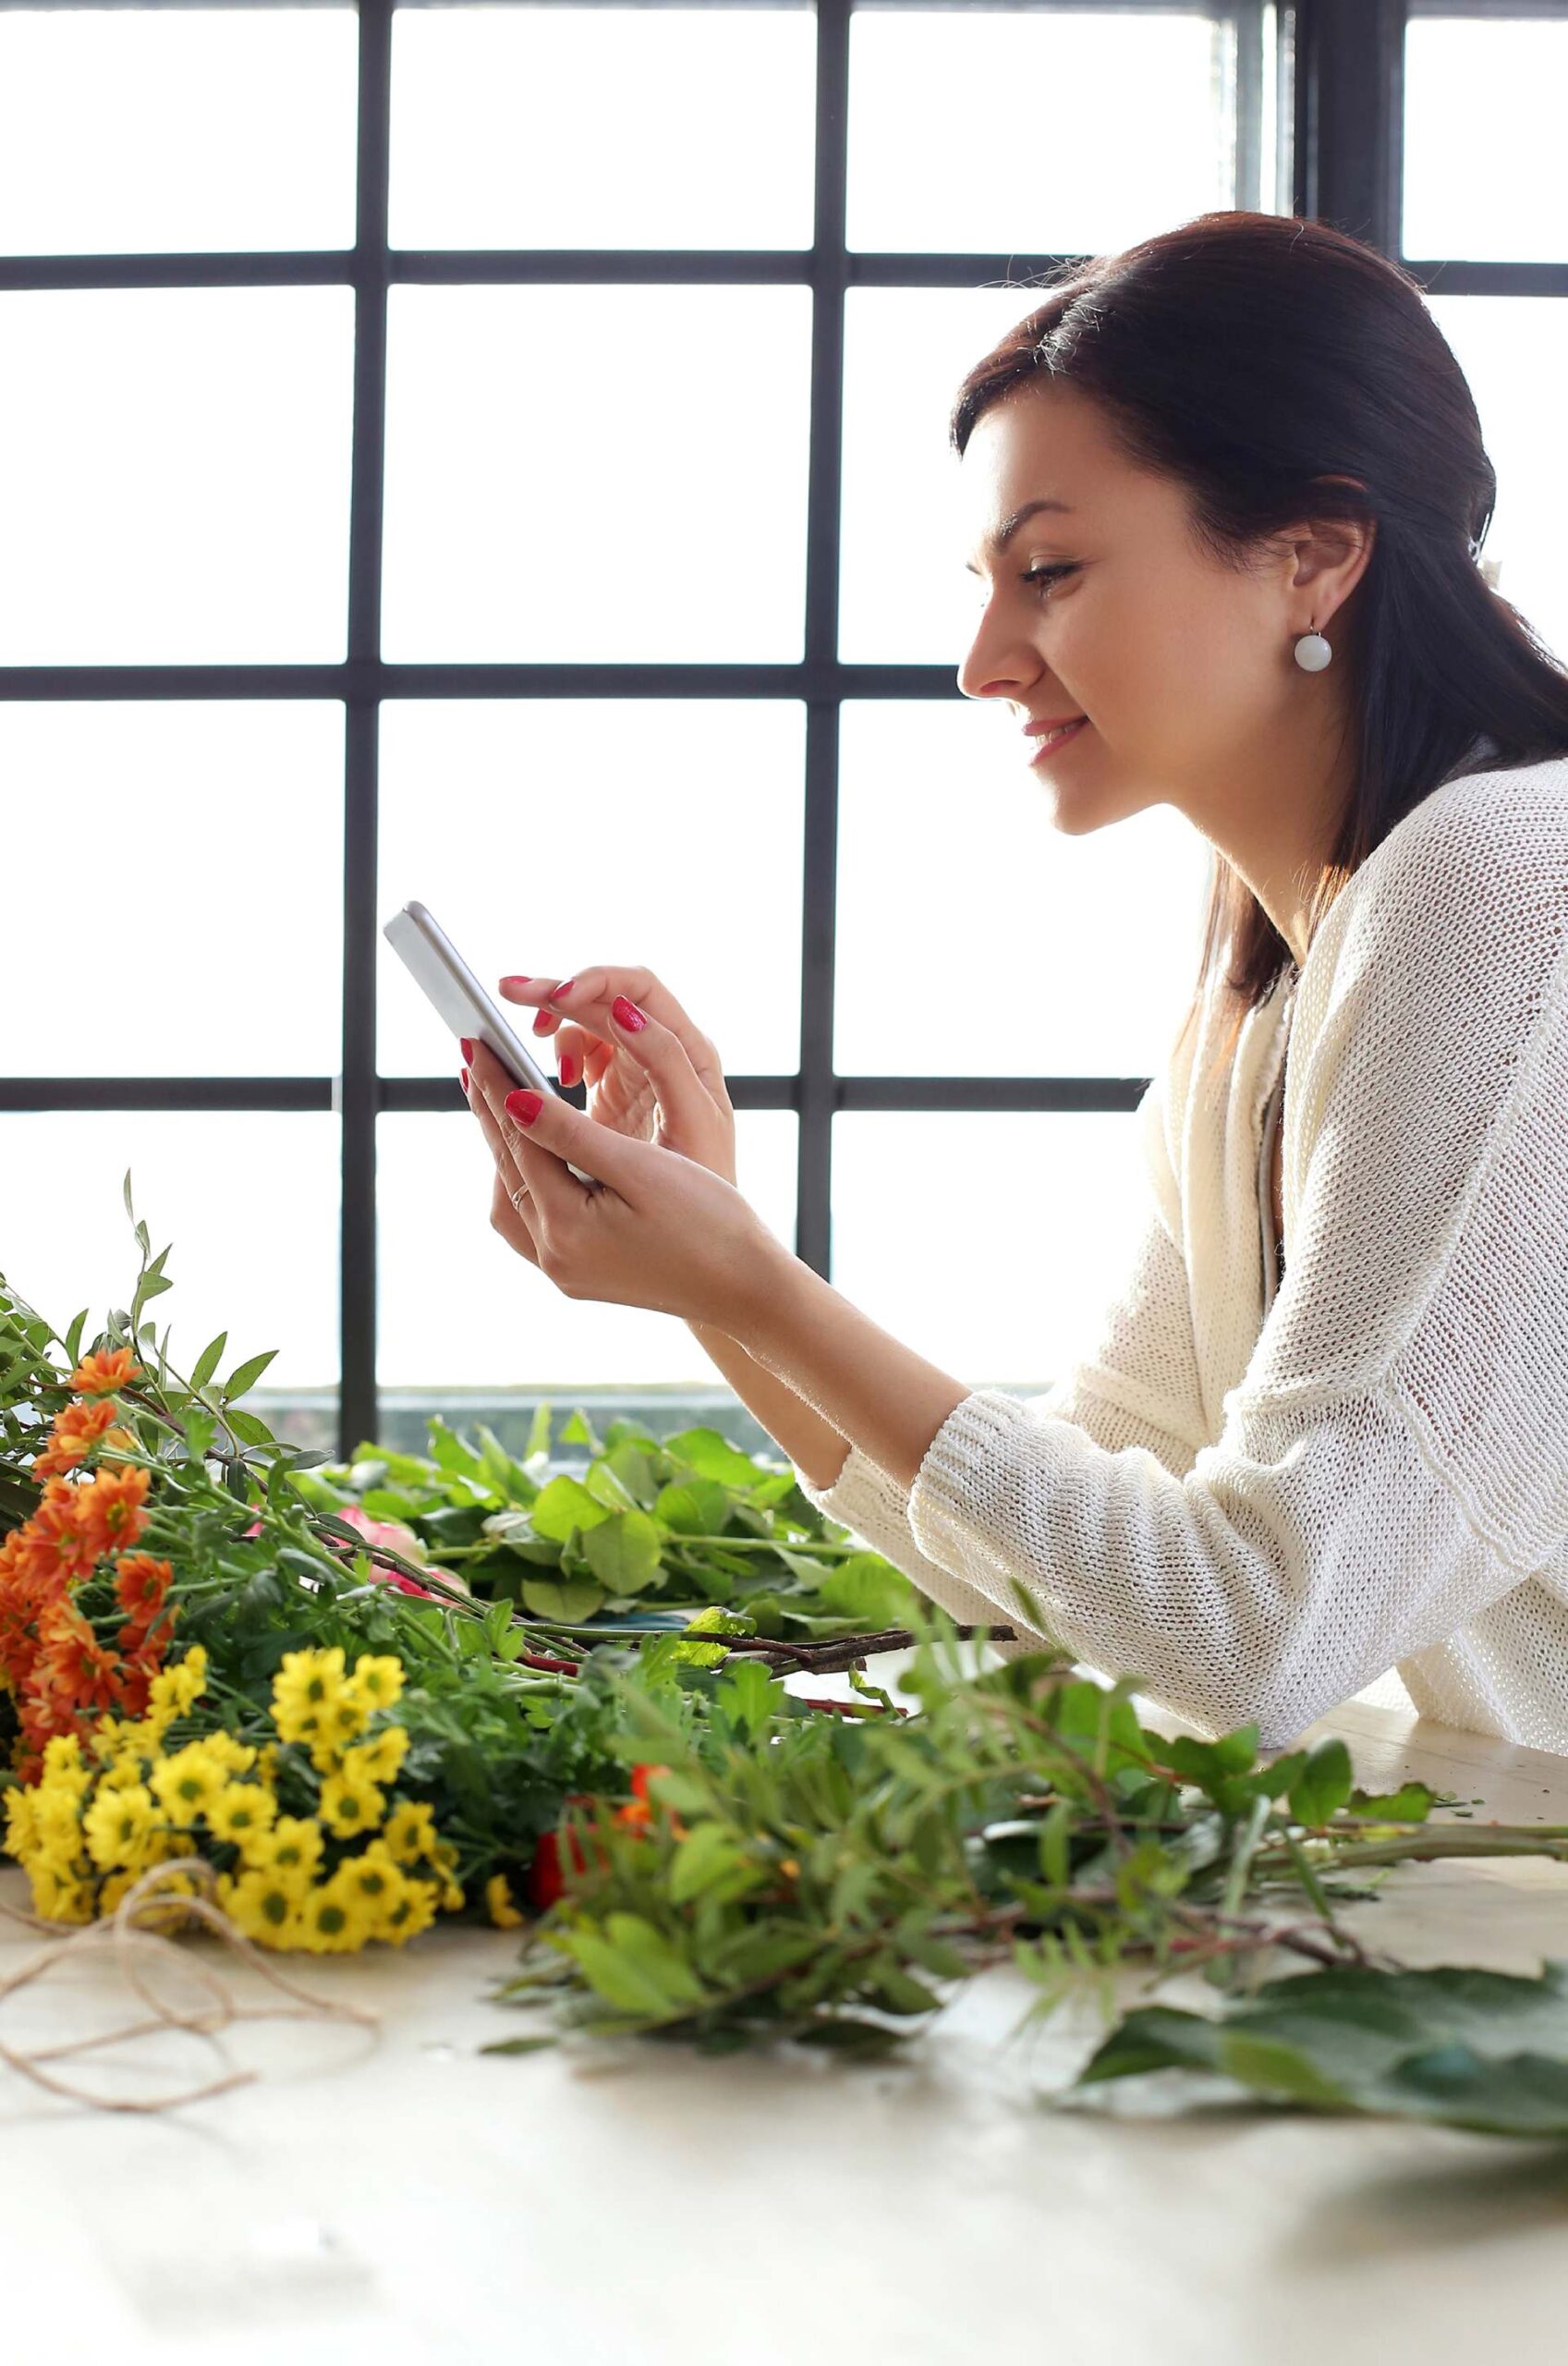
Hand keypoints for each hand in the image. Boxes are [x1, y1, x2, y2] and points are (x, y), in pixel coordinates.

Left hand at [462, 1038, 780, 1331]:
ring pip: (513, 1197)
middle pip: (507, 1167)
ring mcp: (564, 1271)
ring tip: (497, 1102)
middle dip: (489, 1111)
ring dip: (504, 1149)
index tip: (477, 1043)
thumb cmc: (710, 1222)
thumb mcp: (642, 1168)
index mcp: (566, 1228)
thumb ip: (571, 1135)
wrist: (746, 1288)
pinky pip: (534, 1220)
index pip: (518, 1140)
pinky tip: (536, 1158)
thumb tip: (513, 1100)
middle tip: (473, 1059)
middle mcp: (554, 1256)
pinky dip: (527, 1180)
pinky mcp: (580, 1274)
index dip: (497, 1086)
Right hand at [498, 967, 736, 1186]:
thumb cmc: (712, 1177)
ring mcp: (638, 1069)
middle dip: (556, 991)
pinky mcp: (615, 1090)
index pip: (639, 987)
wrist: (705, 1234)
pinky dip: (561, 1055)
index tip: (556, 997)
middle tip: (506, 992)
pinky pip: (581, 1053)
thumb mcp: (692, 1118)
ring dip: (555, 1022)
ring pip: (588, 1022)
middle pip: (604, 996)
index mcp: (690, 1049)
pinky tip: (561, 1080)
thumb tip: (620, 1010)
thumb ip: (661, 1061)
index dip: (596, 982)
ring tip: (529, 1042)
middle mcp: (664, 1049)